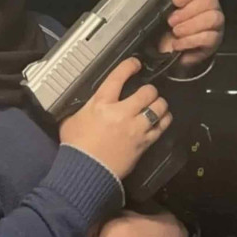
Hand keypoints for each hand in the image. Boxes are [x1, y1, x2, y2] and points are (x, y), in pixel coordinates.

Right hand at [59, 58, 172, 179]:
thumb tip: (88, 105)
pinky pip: (161, 127)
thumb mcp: (72, 120)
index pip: (118, 77)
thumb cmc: (75, 147)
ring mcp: (135, 128)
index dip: (129, 66)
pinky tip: (162, 119)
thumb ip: (84, 109)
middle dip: (149, 89)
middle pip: (147, 92)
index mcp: (101, 104)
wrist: (85, 172)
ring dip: (159, 104)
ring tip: (157, 105)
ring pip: (158, 108)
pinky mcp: (143, 143)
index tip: (135, 64)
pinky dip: (164, 121)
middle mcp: (121, 113)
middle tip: (147, 92)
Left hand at [159, 0, 223, 67]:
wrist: (167, 52)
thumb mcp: (163, 15)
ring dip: (190, 25)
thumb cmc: (166, 31)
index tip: (175, 1)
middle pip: (209, 0)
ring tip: (176, 32)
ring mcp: (215, 25)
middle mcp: (210, 8)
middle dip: (187, 11)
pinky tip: (178, 44)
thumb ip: (167, 5)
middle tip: (172, 21)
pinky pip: (208, 37)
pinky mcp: (214, 42)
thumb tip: (164, 2)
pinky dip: (189, 41)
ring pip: (213, 17)